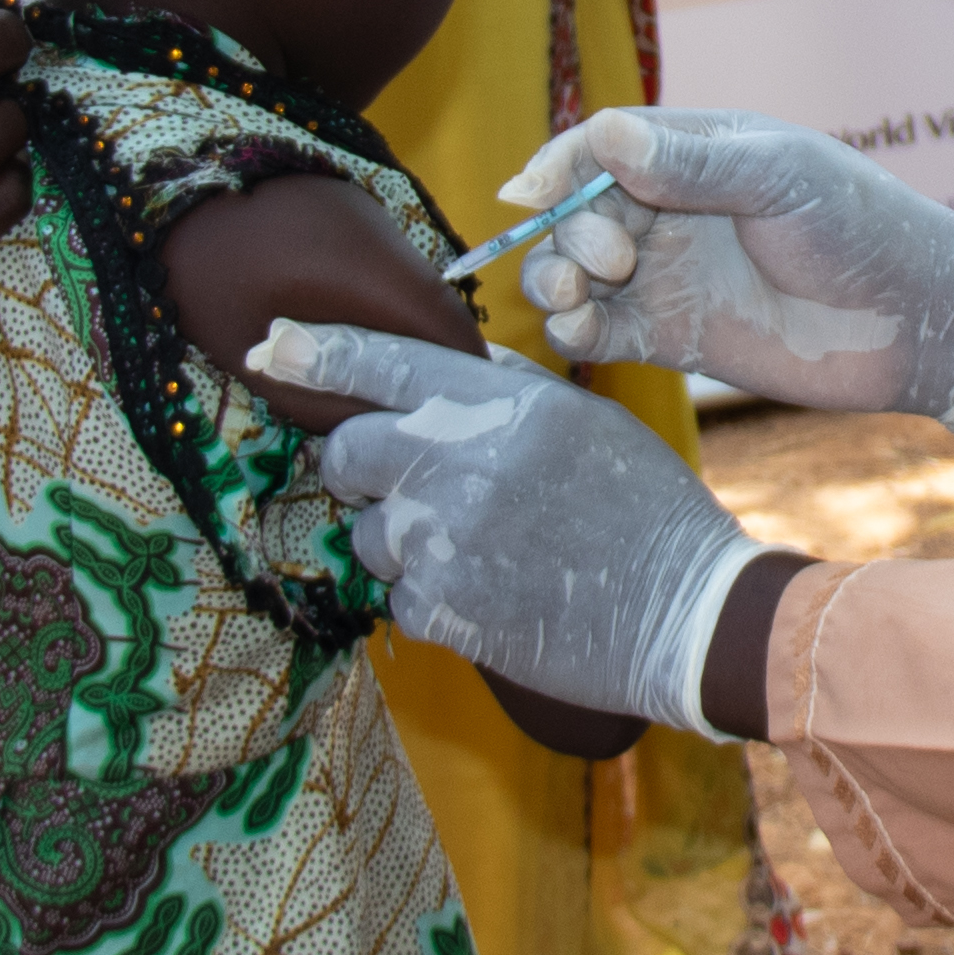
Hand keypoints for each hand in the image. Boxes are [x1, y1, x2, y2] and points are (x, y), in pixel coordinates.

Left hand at [255, 323, 760, 732]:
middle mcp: (462, 465)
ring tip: (481, 551)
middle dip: (359, 467)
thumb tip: (454, 359)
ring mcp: (447, 541)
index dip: (315, 352)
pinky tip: (494, 595)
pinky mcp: (445, 609)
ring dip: (406, 542)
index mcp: (499, 406)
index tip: (267, 342)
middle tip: (402, 482)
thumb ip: (509, 384)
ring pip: (371, 534)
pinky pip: (400, 597)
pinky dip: (434, 599)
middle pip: (347, 452)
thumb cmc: (645, 508)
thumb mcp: (586, 418)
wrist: (686, 613)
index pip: (383, 366)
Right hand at [501, 103, 953, 422]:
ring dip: (552, 279)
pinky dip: (571, 330)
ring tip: (573, 297)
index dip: (557, 169)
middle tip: (616, 262)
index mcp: (695, 153)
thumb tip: (604, 136)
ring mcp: (668, 275)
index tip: (533, 197)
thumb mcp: (779, 179)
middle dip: (567, 232)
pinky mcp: (672, 338)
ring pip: (574, 271)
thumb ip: (692, 164)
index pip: (599, 147)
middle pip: (576, 212)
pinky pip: (599, 330)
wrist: (915, 321)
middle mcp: (670, 210)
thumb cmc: (862, 228)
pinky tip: (578, 332)